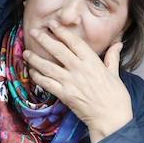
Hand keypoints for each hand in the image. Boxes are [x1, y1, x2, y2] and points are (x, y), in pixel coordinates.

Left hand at [23, 23, 131, 142]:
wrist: (111, 118)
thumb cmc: (116, 96)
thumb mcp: (115, 73)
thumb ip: (112, 57)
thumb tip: (117, 43)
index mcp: (92, 61)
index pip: (74, 42)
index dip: (61, 31)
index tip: (52, 24)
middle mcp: (79, 69)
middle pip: (57, 50)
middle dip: (44, 39)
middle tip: (33, 32)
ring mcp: (70, 81)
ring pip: (48, 66)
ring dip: (35, 58)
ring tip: (26, 53)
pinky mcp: (64, 94)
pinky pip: (46, 83)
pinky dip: (37, 77)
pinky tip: (32, 72)